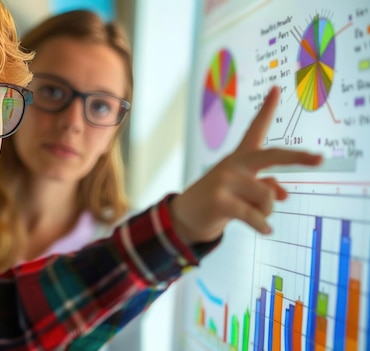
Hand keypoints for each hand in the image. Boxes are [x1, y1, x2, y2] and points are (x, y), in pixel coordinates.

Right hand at [170, 86, 321, 243]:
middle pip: (272, 156)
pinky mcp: (220, 200)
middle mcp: (234, 164)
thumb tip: (284, 195)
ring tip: (256, 216)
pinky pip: (256, 215)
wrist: (185, 216)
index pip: (255, 130)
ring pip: (268, 197)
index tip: (276, 88)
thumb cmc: (219, 200)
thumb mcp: (242, 191)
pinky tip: (265, 230)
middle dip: (298, 157)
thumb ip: (266, 187)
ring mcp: (226, 180)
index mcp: (239, 158)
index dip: (266, 108)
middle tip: (319, 158)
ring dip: (267, 212)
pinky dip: (263, 226)